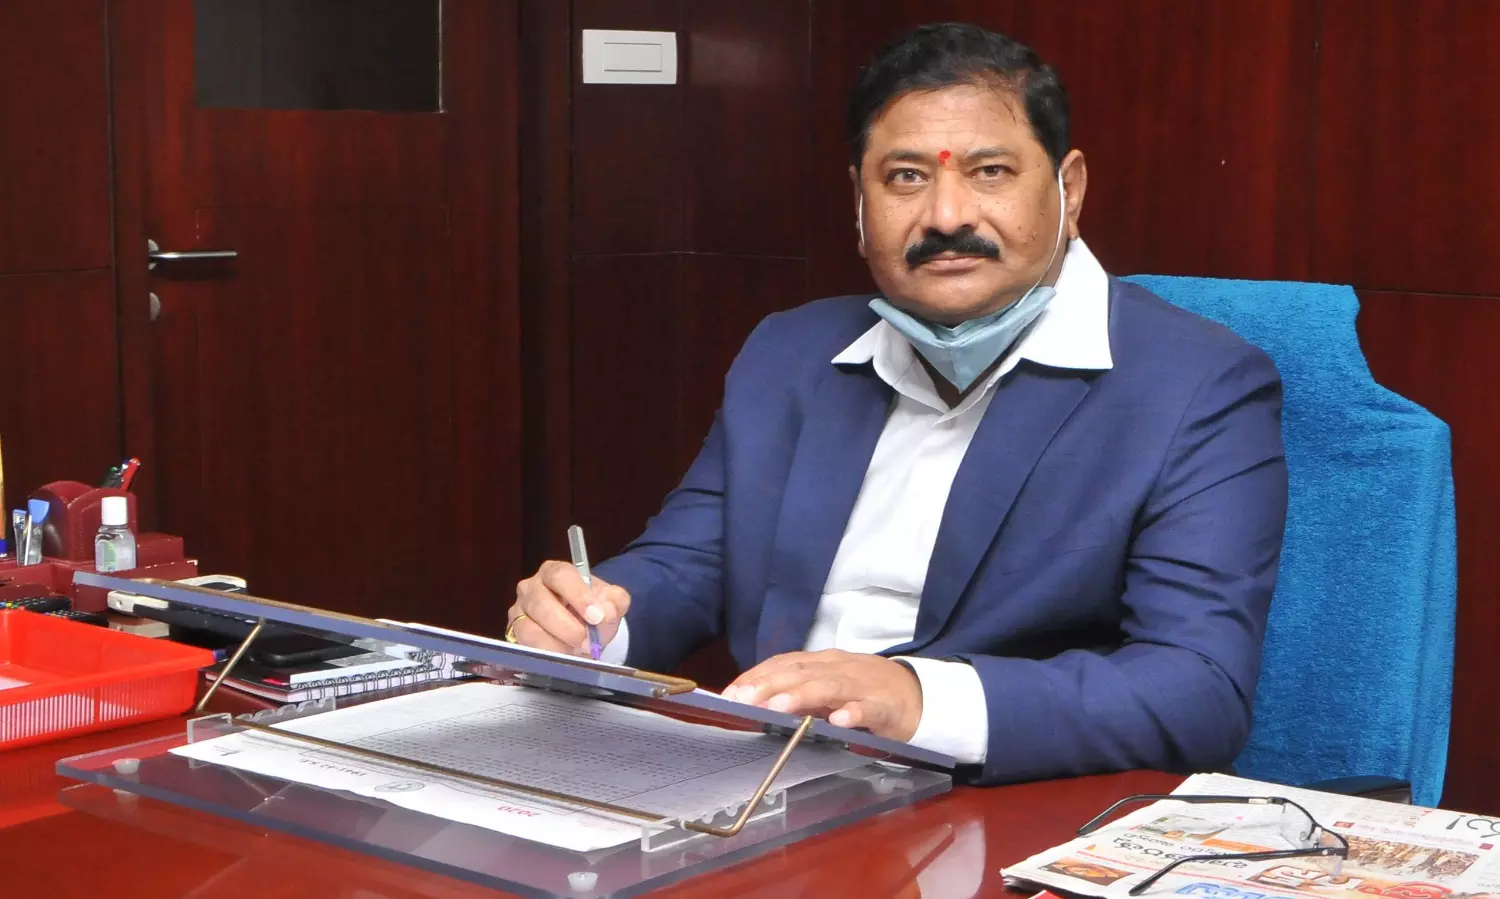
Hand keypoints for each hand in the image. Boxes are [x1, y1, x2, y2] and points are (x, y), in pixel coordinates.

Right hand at [510, 561, 629, 655]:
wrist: (583, 630)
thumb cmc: (592, 611)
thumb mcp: (609, 603)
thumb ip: (615, 601)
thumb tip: (607, 612)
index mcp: (555, 572)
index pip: (561, 576)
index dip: (578, 595)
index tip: (596, 616)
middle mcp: (531, 587)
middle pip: (541, 603)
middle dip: (567, 626)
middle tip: (587, 642)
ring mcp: (518, 611)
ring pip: (529, 628)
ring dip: (556, 644)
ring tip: (576, 651)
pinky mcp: (514, 634)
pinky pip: (524, 647)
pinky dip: (546, 654)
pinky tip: (562, 657)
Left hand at [722, 650, 922, 740]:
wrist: (920, 697)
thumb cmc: (866, 693)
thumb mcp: (830, 688)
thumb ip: (799, 693)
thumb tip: (756, 704)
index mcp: (824, 663)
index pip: (784, 663)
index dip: (756, 676)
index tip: (729, 694)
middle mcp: (840, 668)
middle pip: (800, 671)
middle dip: (768, 685)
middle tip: (741, 701)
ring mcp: (864, 685)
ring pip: (829, 686)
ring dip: (801, 696)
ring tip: (777, 708)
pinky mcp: (887, 706)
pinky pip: (869, 708)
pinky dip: (854, 713)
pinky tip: (839, 722)